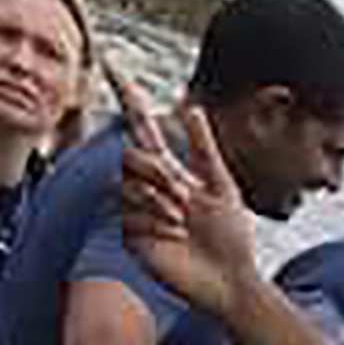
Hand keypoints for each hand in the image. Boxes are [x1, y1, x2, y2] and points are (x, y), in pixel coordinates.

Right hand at [113, 107, 258, 312]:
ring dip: (160, 202)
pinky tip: (173, 238)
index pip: (142, 127)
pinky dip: (155, 224)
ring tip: (183, 223)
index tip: (112, 64)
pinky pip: (129, 216)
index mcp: (170, 170)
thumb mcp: (222, 185)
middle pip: (131, 156)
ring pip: (128, 186)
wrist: (228, 280)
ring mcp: (135, 210)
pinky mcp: (130, 236)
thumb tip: (191, 104)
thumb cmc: (231, 236)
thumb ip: (204, 148)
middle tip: (185, 198)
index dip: (128, 99)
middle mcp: (147, 186)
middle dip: (158, 174)